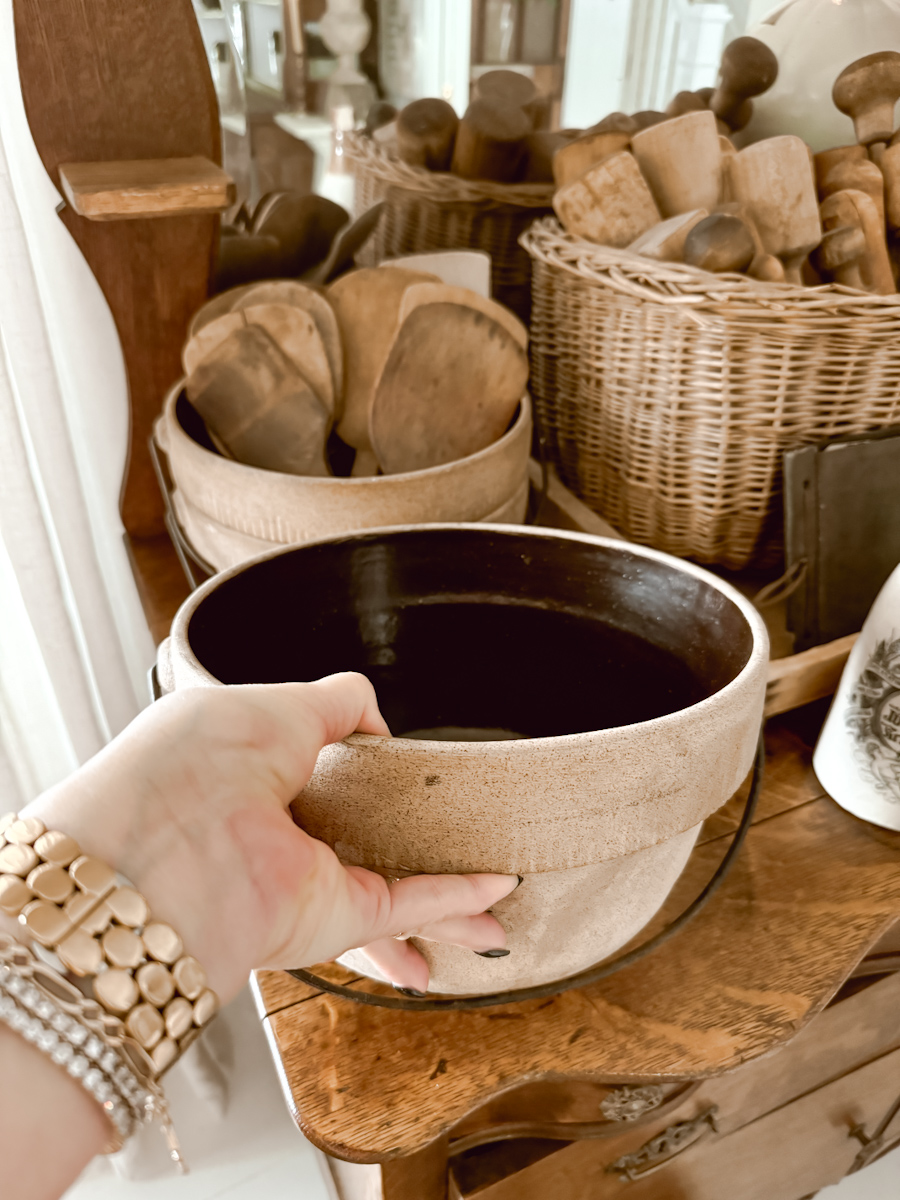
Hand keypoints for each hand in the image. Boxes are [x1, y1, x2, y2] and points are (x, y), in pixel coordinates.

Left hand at [21, 674, 516, 1000]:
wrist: (158, 854)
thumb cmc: (186, 771)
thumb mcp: (270, 703)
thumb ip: (333, 704)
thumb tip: (375, 721)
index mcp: (252, 773)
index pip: (319, 773)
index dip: (359, 768)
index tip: (400, 767)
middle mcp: (278, 830)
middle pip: (366, 837)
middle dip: (413, 842)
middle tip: (460, 830)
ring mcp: (307, 877)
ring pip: (396, 884)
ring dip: (452, 897)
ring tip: (495, 898)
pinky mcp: (330, 917)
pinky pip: (407, 906)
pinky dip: (454, 902)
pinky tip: (492, 894)